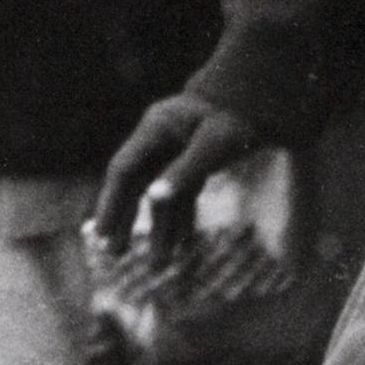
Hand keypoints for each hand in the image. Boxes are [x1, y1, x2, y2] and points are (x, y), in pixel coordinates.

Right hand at [94, 91, 261, 255]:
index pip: (124, 169)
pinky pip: (182, 195)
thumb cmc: (237, 118)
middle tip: (113, 253)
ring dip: (159, 229)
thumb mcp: (214, 145)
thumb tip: (154, 199)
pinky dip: (182, 220)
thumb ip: (184, 172)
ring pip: (159, 195)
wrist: (262, 98)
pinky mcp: (193, 160)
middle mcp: (159, 139)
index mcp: (155, 129)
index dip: (111, 201)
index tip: (102, 232)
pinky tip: (182, 247)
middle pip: (134, 184)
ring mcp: (175, 150)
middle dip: (124, 219)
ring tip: (158, 266)